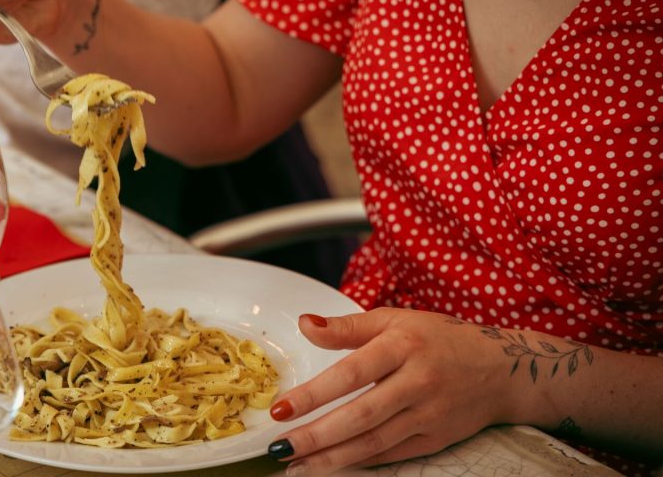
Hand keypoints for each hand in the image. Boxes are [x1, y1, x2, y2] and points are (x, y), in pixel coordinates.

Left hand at [270, 308, 518, 474]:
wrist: (503, 370)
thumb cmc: (440, 339)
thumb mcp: (395, 320)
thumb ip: (347, 327)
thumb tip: (304, 323)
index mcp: (402, 345)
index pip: (350, 373)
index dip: (314, 394)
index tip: (280, 409)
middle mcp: (417, 381)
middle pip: (360, 415)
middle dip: (316, 436)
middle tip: (280, 448)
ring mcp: (429, 414)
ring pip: (375, 442)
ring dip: (332, 458)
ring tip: (297, 466)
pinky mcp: (437, 438)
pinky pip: (393, 454)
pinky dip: (361, 462)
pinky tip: (333, 466)